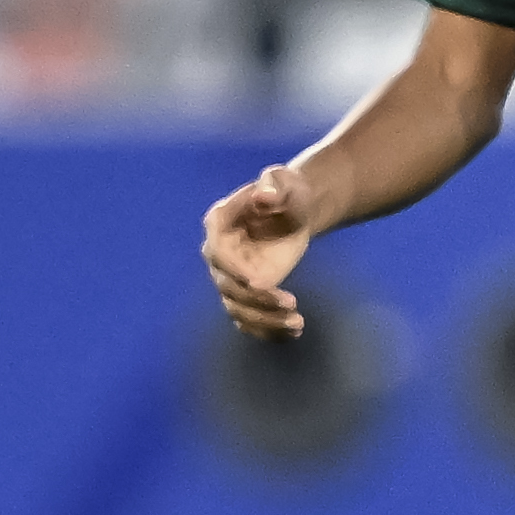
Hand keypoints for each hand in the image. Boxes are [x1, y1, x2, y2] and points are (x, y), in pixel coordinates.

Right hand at [202, 165, 316, 336]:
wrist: (295, 211)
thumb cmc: (287, 192)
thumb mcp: (283, 182)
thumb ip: (273, 186)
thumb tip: (263, 195)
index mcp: (219, 223)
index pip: (217, 252)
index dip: (234, 269)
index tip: (260, 282)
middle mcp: (218, 254)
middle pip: (227, 286)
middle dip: (256, 300)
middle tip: (291, 304)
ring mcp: (230, 277)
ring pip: (237, 309)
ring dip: (264, 321)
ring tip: (297, 323)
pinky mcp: (245, 293)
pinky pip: (249, 319)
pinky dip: (268, 331)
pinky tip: (294, 332)